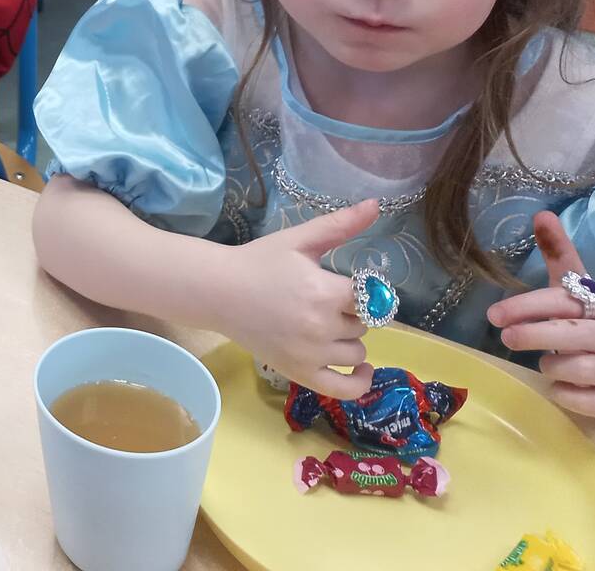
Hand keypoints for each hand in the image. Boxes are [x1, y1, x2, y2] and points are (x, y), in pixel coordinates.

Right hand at [219, 199, 380, 398]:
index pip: (370, 297)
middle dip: (351, 312)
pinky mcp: (300, 373)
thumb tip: (377, 204)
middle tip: (323, 300)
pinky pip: (344, 389)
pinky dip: (359, 382)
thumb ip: (340, 224)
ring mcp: (311, 354)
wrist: (218, 291)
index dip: (362, 290)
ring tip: (326, 324)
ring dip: (349, 338)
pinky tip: (361, 369)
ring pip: (357, 352)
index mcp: (324, 291)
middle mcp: (321, 326)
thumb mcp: (299, 239)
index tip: (346, 284)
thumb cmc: (258, 262)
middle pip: (364, 324)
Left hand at [489, 211, 594, 422]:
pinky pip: (592, 403)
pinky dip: (569, 396)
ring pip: (583, 370)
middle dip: (535, 335)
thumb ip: (560, 257)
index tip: (493, 315)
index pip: (566, 301)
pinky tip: (560, 389)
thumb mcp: (577, 293)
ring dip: (553, 367)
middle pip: (575, 334)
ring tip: (544, 364)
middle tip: (506, 338)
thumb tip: (541, 214)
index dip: (528, 306)